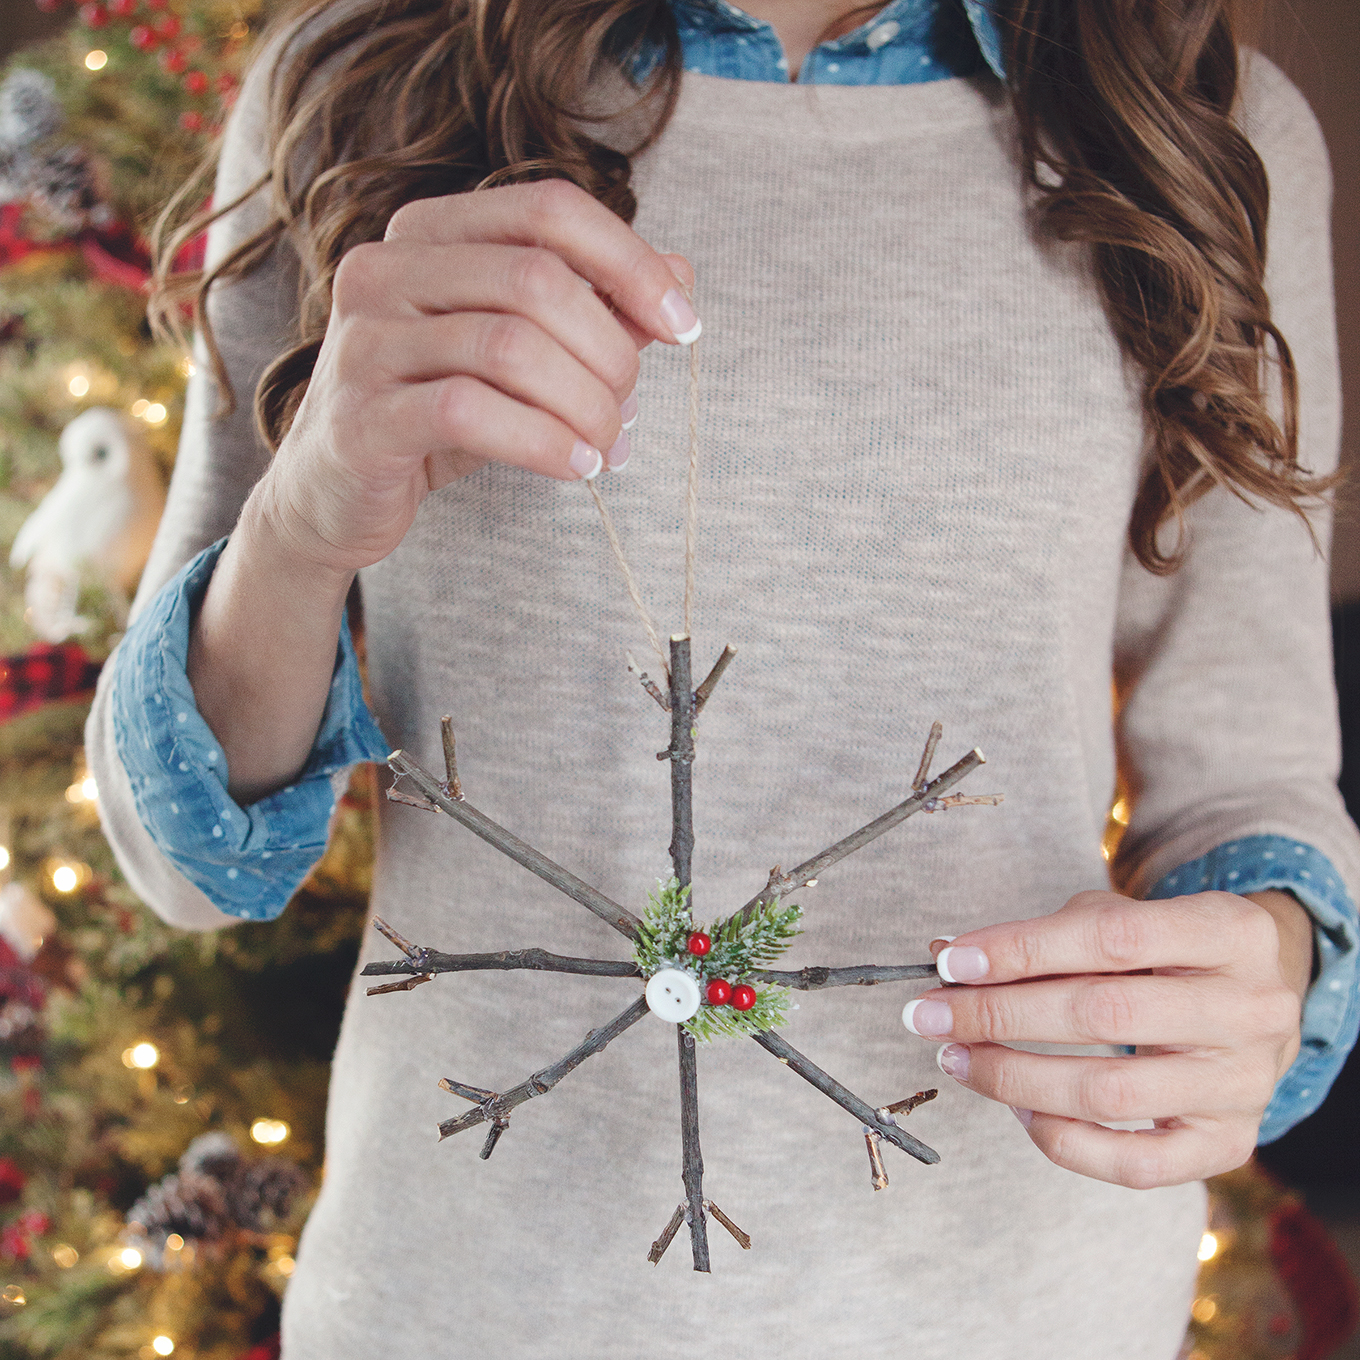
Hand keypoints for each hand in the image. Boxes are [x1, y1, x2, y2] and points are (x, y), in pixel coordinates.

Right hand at [259, 179, 697, 576]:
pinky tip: (576, 466)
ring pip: (509, 346)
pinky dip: (543, 442)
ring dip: (584, 405)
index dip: (631, 262)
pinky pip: (470, 412)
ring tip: (608, 447)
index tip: (685, 325)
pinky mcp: (361, 415)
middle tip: (630, 409)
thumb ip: (590, 309)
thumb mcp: (518, 355)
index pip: (548, 210)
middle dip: (609, 350)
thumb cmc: (435, 413)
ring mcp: (365, 340)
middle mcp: (386, 268)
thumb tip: (680, 275)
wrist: (333, 493)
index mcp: (429, 233)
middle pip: (535, 278)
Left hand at [902, 888, 1313, 1187]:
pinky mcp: (1228, 1144)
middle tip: (928, 1015)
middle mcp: (1249, 1010)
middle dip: (998, 1016)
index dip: (1021, 950)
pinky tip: (1017, 1109)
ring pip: (1110, 1092)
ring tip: (956, 1057)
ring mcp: (1243, 1084)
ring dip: (1012, 1077)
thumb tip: (949, 954)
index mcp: (1229, 933)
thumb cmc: (1172, 951)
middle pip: (1104, 1016)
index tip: (950, 961)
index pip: (1110, 939)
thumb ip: (1044, 934)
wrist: (1264, 1000)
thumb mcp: (1124, 918)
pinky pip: (1134, 1164)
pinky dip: (1063, 1140)